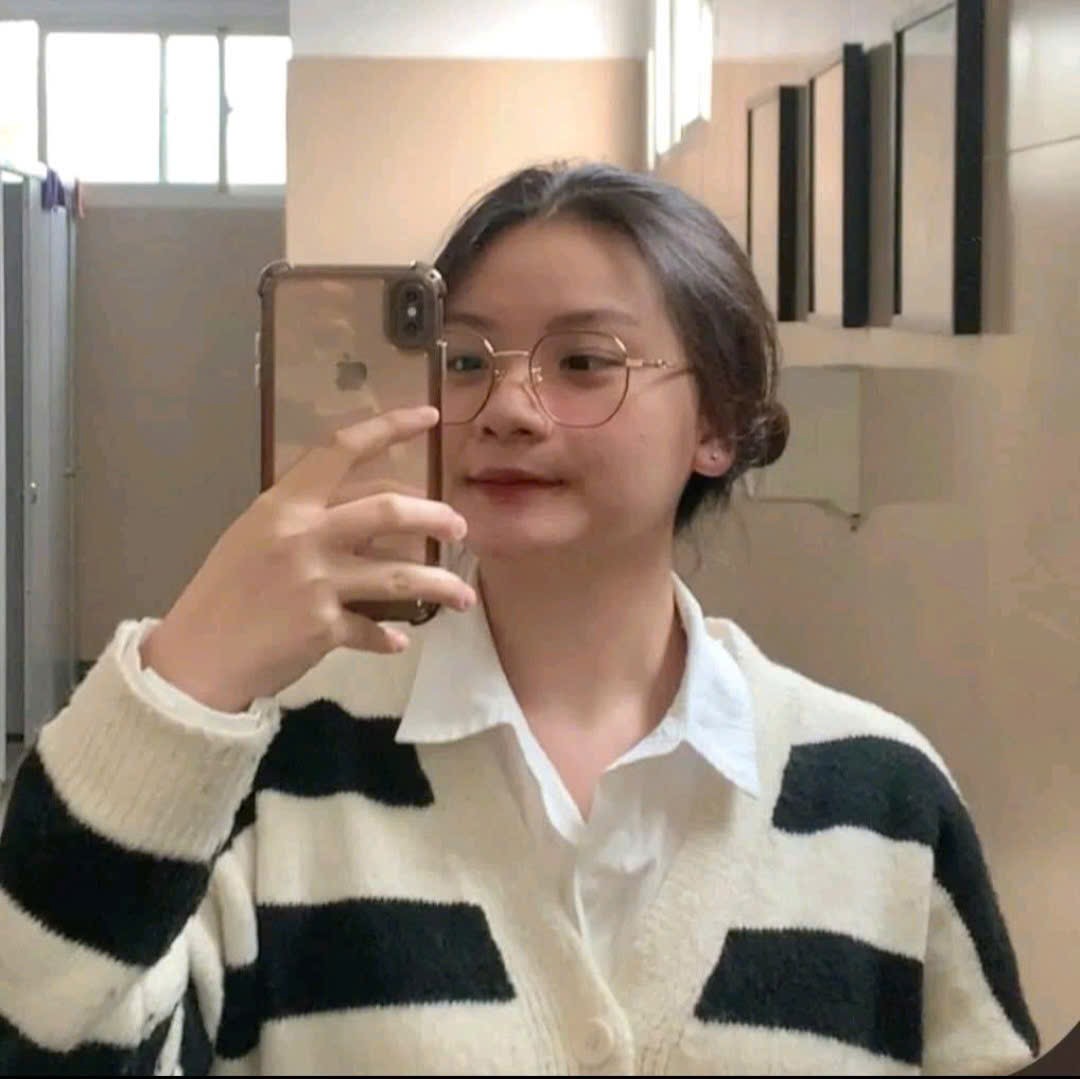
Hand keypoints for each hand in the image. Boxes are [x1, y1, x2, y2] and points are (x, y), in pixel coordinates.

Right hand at [140, 406, 474, 712]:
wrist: (195, 658)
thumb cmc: (222, 591)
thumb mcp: (254, 535)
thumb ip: (306, 517)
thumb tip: (366, 511)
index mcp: (285, 504)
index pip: (342, 450)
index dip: (390, 427)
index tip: (431, 416)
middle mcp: (305, 535)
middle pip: (390, 511)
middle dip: (436, 517)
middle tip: (459, 528)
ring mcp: (317, 582)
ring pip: (401, 575)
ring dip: (441, 585)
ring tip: (462, 595)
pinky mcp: (325, 628)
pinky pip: (374, 629)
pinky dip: (389, 637)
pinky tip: (398, 640)